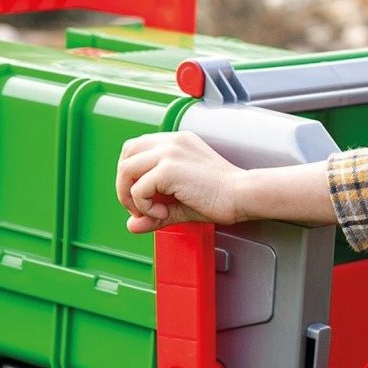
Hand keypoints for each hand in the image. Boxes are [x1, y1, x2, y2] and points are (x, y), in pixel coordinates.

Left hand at [116, 131, 245, 232]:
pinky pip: (138, 189)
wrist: (243, 195)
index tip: (143, 198)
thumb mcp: (180, 204)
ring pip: (125, 171)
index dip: (131, 175)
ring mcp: (169, 152)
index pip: (136, 149)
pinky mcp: (168, 169)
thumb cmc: (221, 197)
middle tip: (139, 208)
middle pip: (125, 156)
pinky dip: (145, 206)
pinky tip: (164, 213)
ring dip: (129, 197)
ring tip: (150, 212)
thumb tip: (131, 226)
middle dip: (124, 185)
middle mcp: (170, 142)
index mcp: (176, 142)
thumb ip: (154, 213)